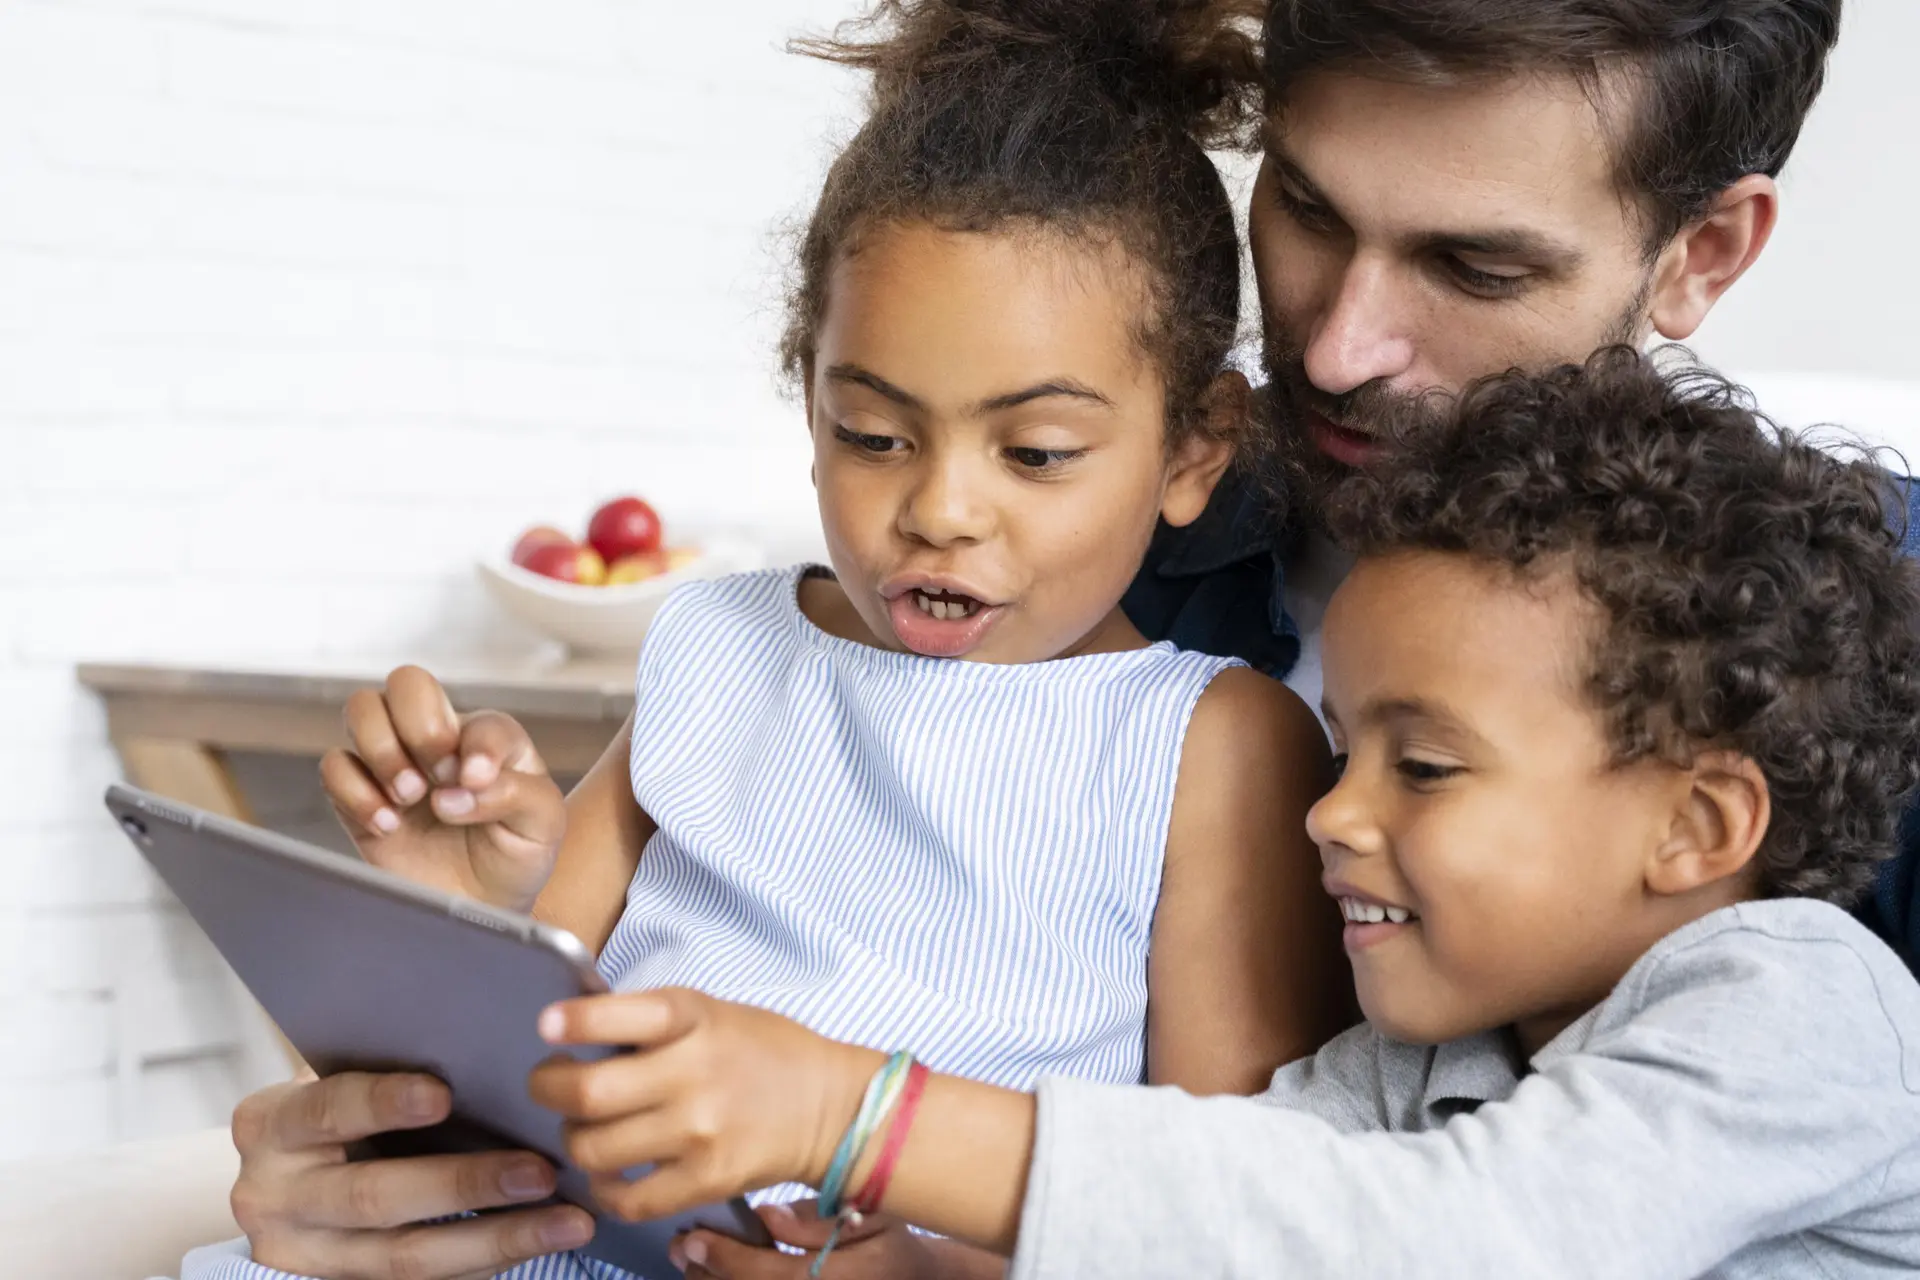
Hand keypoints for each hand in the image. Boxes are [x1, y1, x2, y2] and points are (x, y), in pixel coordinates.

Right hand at [228, 1071, 593, 1279]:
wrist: (292, 1172)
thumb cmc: (340, 1104)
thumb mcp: (342, 1073)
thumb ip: (391, 1062)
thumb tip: (494, 1041)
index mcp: (270, 1125)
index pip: (327, 1109)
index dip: (383, 1103)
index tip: (442, 1095)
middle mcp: (272, 1196)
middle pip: (372, 1197)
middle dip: (463, 1185)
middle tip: (541, 1170)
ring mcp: (304, 1255)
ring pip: (403, 1260)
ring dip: (497, 1239)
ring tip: (569, 1221)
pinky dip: (487, 1262)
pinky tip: (542, 1240)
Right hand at [321, 665, 565, 912]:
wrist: (481, 905)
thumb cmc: (516, 854)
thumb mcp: (543, 824)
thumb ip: (515, 793)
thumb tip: (454, 791)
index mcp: (490, 739)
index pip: (479, 720)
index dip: (477, 749)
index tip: (477, 785)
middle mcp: (439, 740)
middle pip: (407, 681)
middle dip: (420, 727)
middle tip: (439, 778)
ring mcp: (396, 762)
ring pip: (361, 708)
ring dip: (382, 751)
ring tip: (409, 797)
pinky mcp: (360, 795)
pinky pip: (333, 765)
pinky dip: (354, 792)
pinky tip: (388, 825)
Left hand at [527, 989, 884, 1224]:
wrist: (831, 1108)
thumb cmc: (764, 1052)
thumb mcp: (713, 1012)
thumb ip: (652, 1022)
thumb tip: (576, 1034)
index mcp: (695, 1018)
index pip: (619, 1016)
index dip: (573, 1022)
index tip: (546, 1026)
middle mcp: (694, 1074)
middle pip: (587, 1092)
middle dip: (548, 1088)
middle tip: (549, 1085)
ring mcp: (699, 1133)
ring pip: (594, 1148)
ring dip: (573, 1139)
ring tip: (585, 1130)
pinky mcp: (706, 1181)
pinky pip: (627, 1199)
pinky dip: (604, 1189)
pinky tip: (609, 1173)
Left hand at [671, 1201, 947, 1279]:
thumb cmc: (892, 1245)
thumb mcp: (872, 1216)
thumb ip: (819, 1219)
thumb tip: (768, 1217)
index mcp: (832, 1279)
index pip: (766, 1274)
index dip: (725, 1257)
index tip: (692, 1236)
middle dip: (707, 1275)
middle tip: (681, 1247)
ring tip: (691, 1261)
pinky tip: (713, 1275)